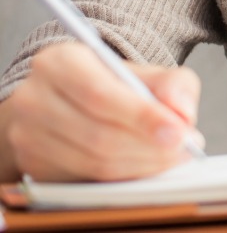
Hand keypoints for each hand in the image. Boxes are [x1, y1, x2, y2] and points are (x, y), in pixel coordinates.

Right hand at [0, 42, 202, 181]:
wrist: (74, 101)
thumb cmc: (113, 85)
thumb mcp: (147, 73)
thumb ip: (173, 85)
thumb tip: (181, 112)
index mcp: (59, 62)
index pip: (100, 95)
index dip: (142, 117)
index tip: (180, 132)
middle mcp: (33, 97)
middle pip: (98, 134)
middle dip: (149, 147)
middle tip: (184, 148)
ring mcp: (27, 134)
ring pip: (93, 161)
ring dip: (141, 165)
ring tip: (171, 156)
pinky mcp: (33, 164)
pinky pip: (85, 179)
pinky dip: (124, 177)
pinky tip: (146, 166)